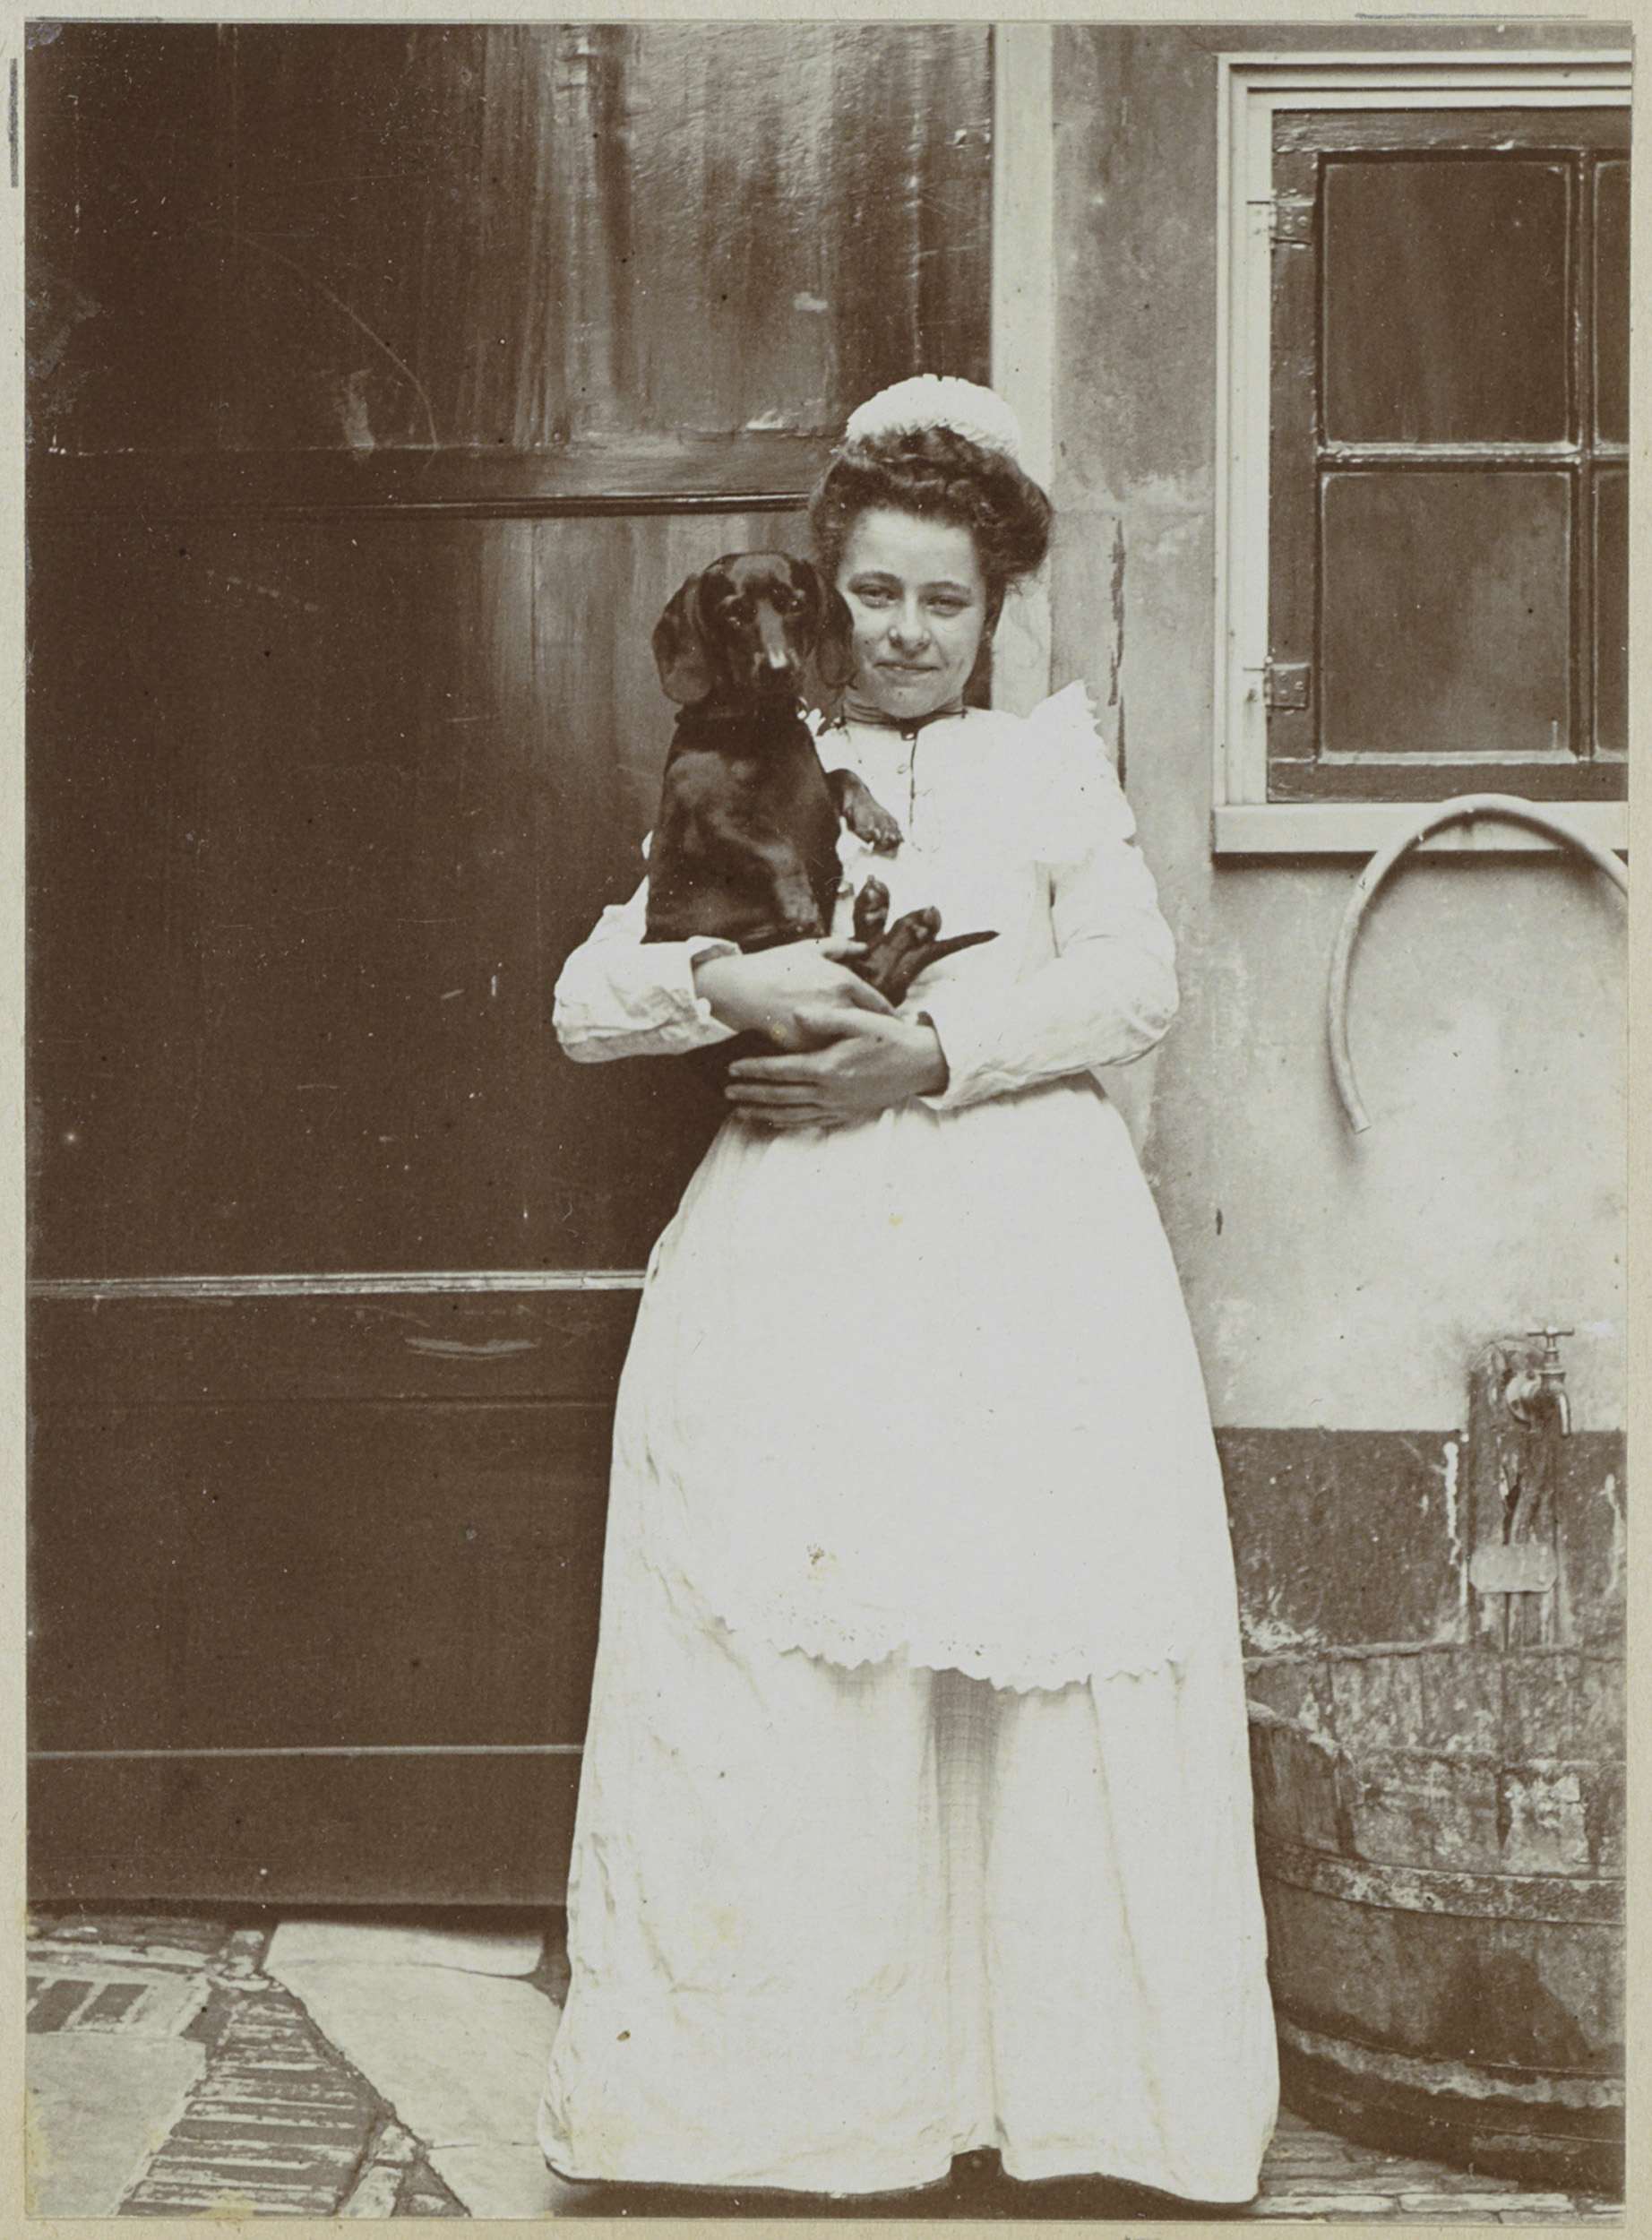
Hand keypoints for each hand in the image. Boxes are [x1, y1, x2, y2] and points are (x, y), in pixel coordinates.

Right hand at [693, 942, 893, 1050]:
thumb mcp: (808, 948)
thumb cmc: (774, 965)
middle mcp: (838, 1004)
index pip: (879, 1003)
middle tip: (885, 1043)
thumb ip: (840, 946)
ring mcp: (823, 1028)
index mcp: (843, 981)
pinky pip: (825, 1053)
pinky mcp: (806, 1047)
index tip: (897, 1023)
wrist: (739, 989)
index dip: (891, 1015)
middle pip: (870, 1027)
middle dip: (878, 1035)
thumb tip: (863, 946)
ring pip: (850, 1044)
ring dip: (856, 1048)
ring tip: (864, 1055)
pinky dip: (830, 1055)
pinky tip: (834, 1059)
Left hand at [724, 1005, 947, 1127]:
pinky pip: (810, 1122)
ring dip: (764, 1112)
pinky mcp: (847, 1113)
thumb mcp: (861, 1020)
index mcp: (828, 1067)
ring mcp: (838, 1106)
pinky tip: (776, 1121)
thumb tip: (794, 1014)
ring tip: (741, 1111)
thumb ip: (826, 1018)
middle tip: (727, 1093)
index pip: (781, 1070)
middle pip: (780, 1096)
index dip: (754, 1070)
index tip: (732, 1069)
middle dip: (751, 1094)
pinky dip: (789, 1122)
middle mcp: (829, 1092)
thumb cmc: (891, 1038)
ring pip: (792, 1113)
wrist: (921, 1064)